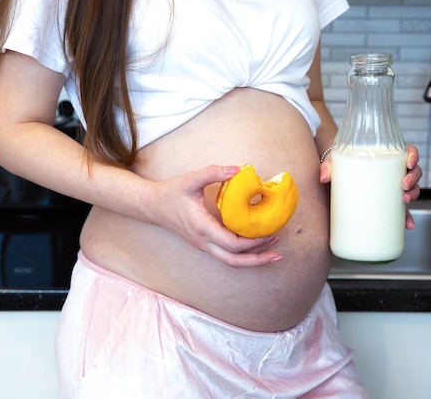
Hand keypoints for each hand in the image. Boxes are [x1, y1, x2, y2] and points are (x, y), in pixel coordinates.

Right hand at [151, 165, 282, 267]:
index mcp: (202, 227)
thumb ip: (213, 172)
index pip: (232, 243)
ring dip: (252, 259)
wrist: (152, 206)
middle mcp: (203, 241)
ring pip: (230, 261)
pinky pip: (226, 254)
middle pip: (234, 261)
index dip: (253, 242)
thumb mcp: (190, 179)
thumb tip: (238, 169)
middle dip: (258, 259)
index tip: (270, 232)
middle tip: (278, 252)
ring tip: (272, 250)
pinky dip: (242, 253)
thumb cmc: (171, 192)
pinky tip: (255, 243)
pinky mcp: (204, 244)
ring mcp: (203, 245)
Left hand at [319, 144, 422, 229]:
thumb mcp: (335, 162)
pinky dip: (406, 219)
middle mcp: (393, 172)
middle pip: (414, 171)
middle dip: (413, 178)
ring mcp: (392, 188)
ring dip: (414, 194)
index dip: (413, 155)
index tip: (409, 162)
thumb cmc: (341, 165)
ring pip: (412, 189)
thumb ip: (328, 166)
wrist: (336, 180)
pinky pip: (402, 211)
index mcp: (386, 157)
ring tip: (405, 200)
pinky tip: (408, 226)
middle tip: (403, 185)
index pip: (407, 152)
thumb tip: (324, 177)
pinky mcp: (388, 203)